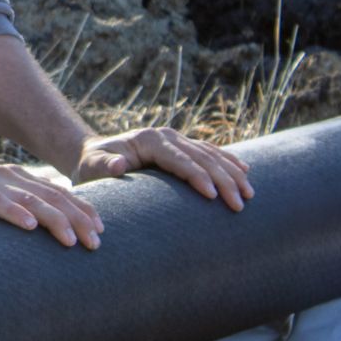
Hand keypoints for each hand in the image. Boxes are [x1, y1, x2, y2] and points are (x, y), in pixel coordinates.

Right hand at [0, 163, 103, 247]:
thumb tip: (49, 241)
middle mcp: (5, 177)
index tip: (103, 231)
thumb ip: (18, 218)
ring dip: (55, 220)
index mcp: (15, 180)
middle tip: (97, 242)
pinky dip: (15, 213)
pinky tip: (31, 227)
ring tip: (72, 240)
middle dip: (78, 219)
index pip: (58, 194)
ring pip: (30, 199)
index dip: (83, 210)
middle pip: (52, 196)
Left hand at [73, 126, 252, 209]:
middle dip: (223, 180)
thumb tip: (119, 164)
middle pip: (201, 157)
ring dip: (232, 173)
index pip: (179, 159)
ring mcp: (176, 139)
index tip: (214, 196)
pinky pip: (210, 153)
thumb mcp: (92, 167)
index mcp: (149, 140)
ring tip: (249, 194)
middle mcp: (166, 136)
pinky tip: (245, 172)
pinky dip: (228, 162)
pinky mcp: (181, 146)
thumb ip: (103, 166)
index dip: (197, 176)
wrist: (94, 154)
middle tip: (239, 204)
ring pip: (211, 154)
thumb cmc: (91, 166)